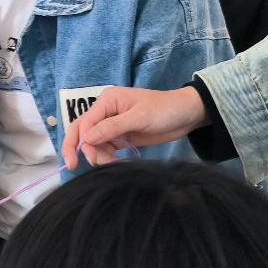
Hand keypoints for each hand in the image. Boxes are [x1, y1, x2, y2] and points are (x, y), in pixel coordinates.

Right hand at [62, 86, 207, 168]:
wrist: (187, 115)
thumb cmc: (165, 110)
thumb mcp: (139, 118)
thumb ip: (112, 128)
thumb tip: (86, 139)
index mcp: (106, 101)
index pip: (84, 123)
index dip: (80, 141)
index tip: (84, 159)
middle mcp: (105, 112)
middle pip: (82, 132)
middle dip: (82, 149)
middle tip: (82, 166)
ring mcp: (112, 125)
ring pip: (93, 143)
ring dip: (98, 155)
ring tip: (112, 163)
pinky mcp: (120, 136)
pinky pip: (105, 148)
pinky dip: (106, 157)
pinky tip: (115, 162)